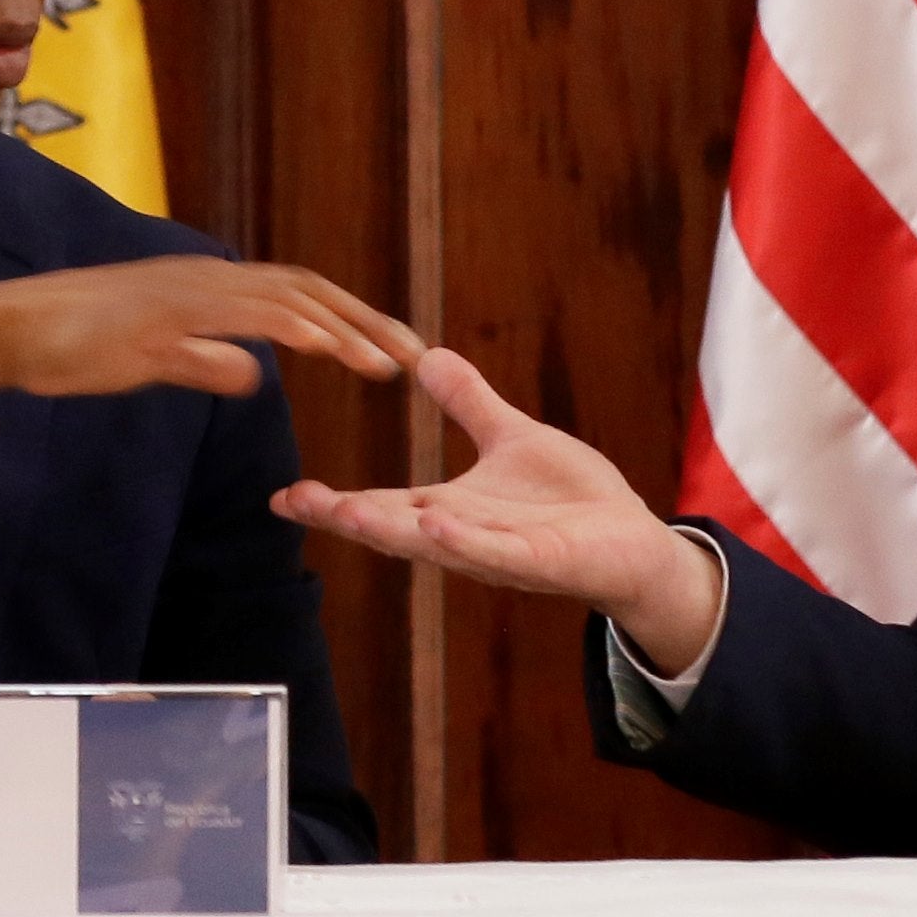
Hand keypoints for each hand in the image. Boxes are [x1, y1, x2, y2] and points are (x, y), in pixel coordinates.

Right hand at [0, 256, 424, 399]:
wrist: (6, 330)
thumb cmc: (72, 345)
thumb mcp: (154, 359)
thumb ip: (206, 360)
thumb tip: (253, 376)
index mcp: (210, 286)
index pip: (299, 294)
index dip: (352, 318)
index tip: (397, 350)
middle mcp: (209, 277)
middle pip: (309, 290)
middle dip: (368, 322)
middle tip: (419, 356)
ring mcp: (188, 291)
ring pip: (286, 299)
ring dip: (343, 328)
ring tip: (388, 363)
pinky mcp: (166, 314)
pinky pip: (239, 317)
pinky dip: (290, 328)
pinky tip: (324, 350)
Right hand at [272, 348, 726, 671]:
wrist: (633, 541)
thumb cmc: (571, 500)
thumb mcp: (511, 437)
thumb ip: (469, 403)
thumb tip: (427, 355)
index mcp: (452, 509)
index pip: (383, 503)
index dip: (333, 501)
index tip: (283, 495)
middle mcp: (465, 536)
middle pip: (395, 527)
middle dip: (346, 516)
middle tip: (296, 503)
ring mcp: (500, 552)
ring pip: (436, 544)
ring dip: (392, 529)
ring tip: (346, 512)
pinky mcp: (540, 561)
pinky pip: (496, 553)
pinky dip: (464, 542)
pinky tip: (434, 522)